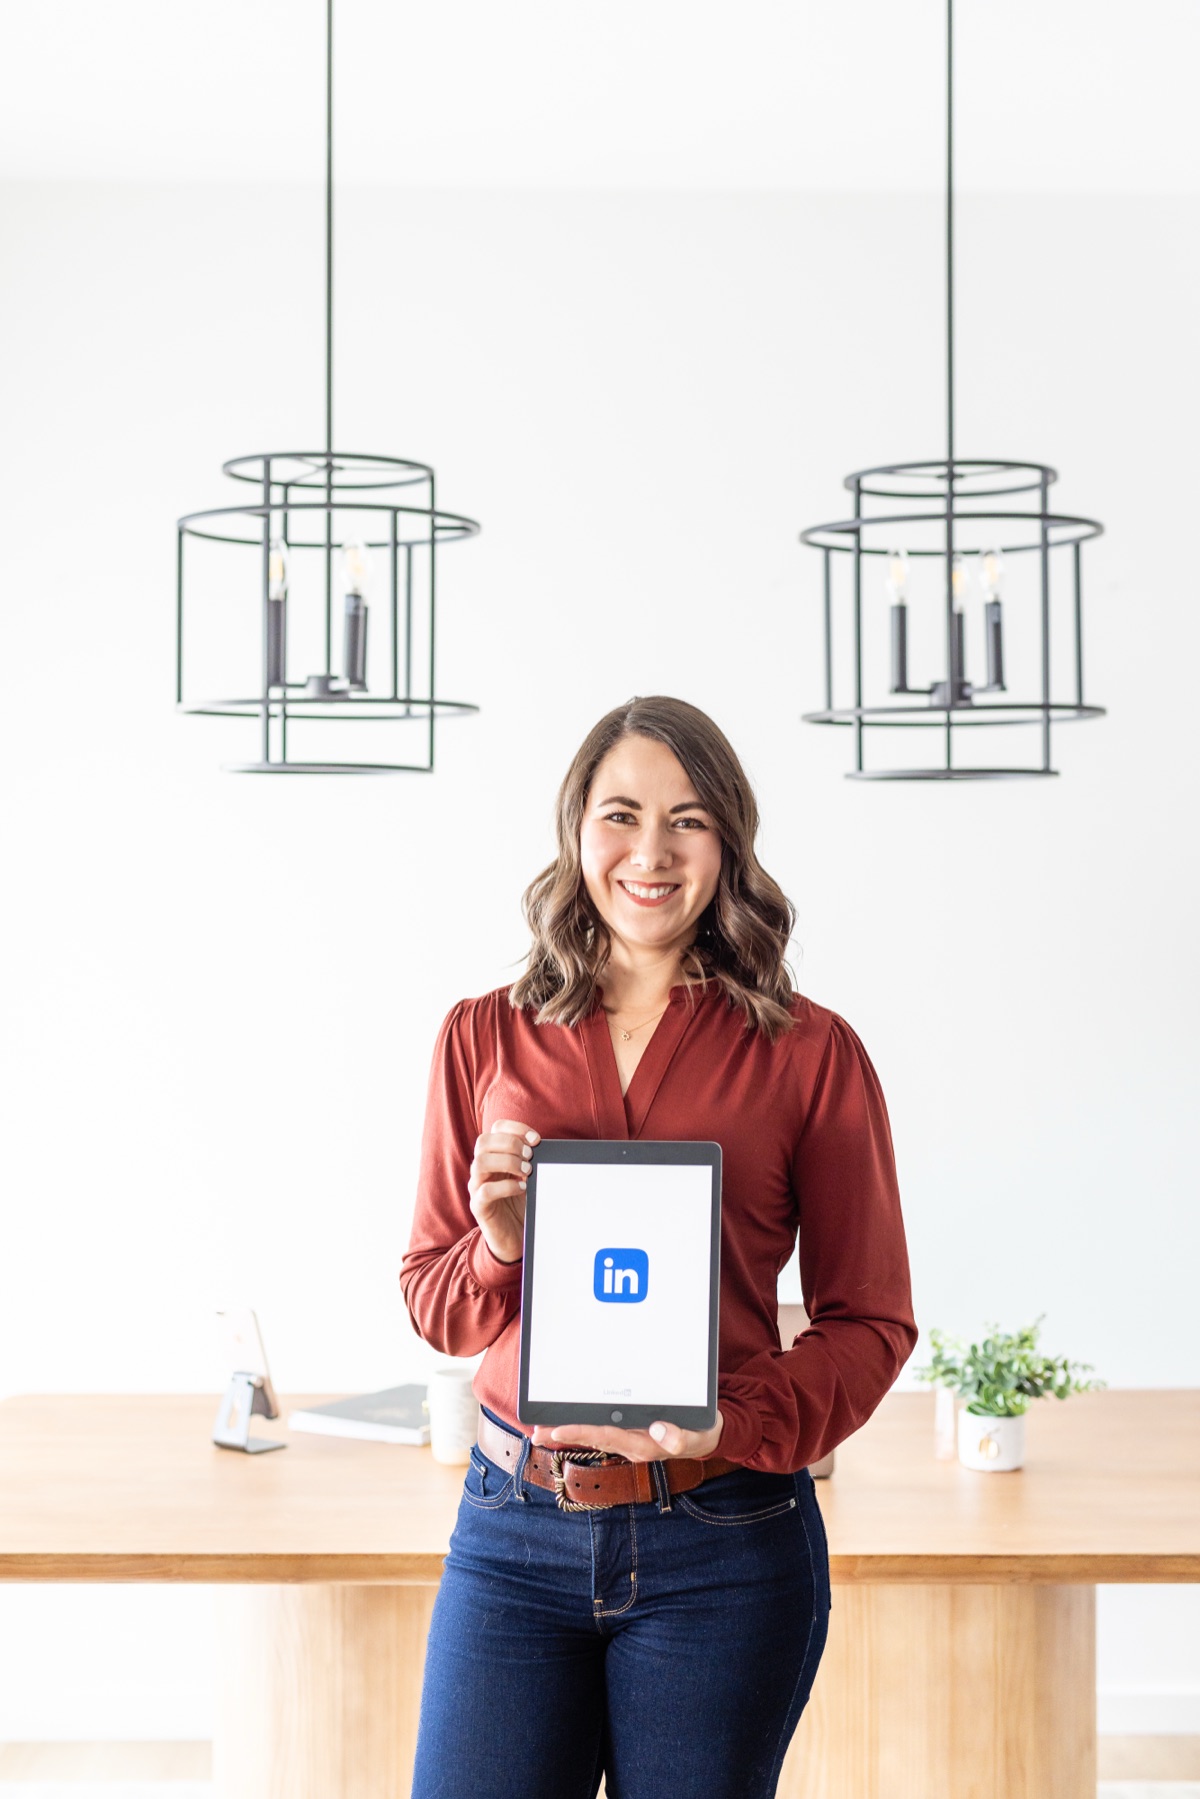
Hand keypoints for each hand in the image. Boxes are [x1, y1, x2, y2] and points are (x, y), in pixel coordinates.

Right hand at [468, 1118, 539, 1264]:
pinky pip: (485, 1191)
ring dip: (507, 1162)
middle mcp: (481, 1169)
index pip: (495, 1129)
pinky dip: (506, 1186)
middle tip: (530, 1156)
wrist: (514, 1236)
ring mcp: (476, 1187)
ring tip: (526, 1171)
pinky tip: (522, 1188)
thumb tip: (544, 1147)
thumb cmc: (522, 1203)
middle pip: (483, 1142)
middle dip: (510, 1144)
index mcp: (493, 1156)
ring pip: (481, 1163)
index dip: (515, 1128)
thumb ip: (530, 1160)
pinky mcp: (478, 1206)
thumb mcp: (528, 1176)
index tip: (536, 1139)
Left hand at [531, 1411, 723, 1463]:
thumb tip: (661, 1430)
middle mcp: (632, 1444)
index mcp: (643, 1443)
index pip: (606, 1435)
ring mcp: (631, 1441)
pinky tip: (571, 1425)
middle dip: (564, 1435)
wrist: (708, 1436)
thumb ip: (680, 1436)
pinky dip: (584, 1428)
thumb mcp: (697, 1433)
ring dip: (569, 1433)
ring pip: (595, 1435)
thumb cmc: (701, 1431)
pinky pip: (603, 1432)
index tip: (558, 1429)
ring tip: (543, 1431)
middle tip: (536, 1434)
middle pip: (593, 1437)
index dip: (581, 1432)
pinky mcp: (632, 1434)